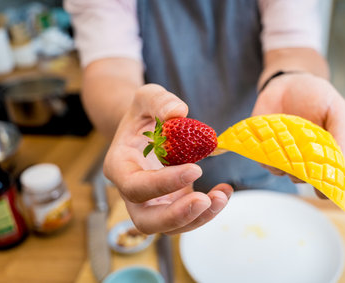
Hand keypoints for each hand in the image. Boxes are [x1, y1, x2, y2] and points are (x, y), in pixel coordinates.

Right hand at [103, 84, 232, 234]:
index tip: (195, 169)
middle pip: (146, 221)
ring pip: (169, 227)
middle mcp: (132, 192)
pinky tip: (224, 191)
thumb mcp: (147, 96)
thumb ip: (160, 101)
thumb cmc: (144, 113)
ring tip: (221, 197)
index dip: (162, 184)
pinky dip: (208, 210)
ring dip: (198, 218)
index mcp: (119, 167)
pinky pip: (188, 217)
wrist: (145, 128)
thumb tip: (179, 113)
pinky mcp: (172, 203)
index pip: (135, 186)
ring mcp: (152, 202)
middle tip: (204, 200)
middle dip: (176, 216)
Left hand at [252, 72, 344, 194]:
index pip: (326, 181)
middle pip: (301, 179)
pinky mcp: (264, 146)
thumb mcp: (337, 110)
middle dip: (300, 173)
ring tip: (285, 144)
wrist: (289, 80)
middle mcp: (303, 160)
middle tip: (300, 157)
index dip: (325, 189)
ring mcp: (282, 154)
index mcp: (325, 155)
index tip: (322, 190)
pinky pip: (262, 159)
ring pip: (280, 172)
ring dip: (281, 164)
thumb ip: (343, 137)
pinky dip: (265, 155)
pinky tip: (270, 142)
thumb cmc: (317, 96)